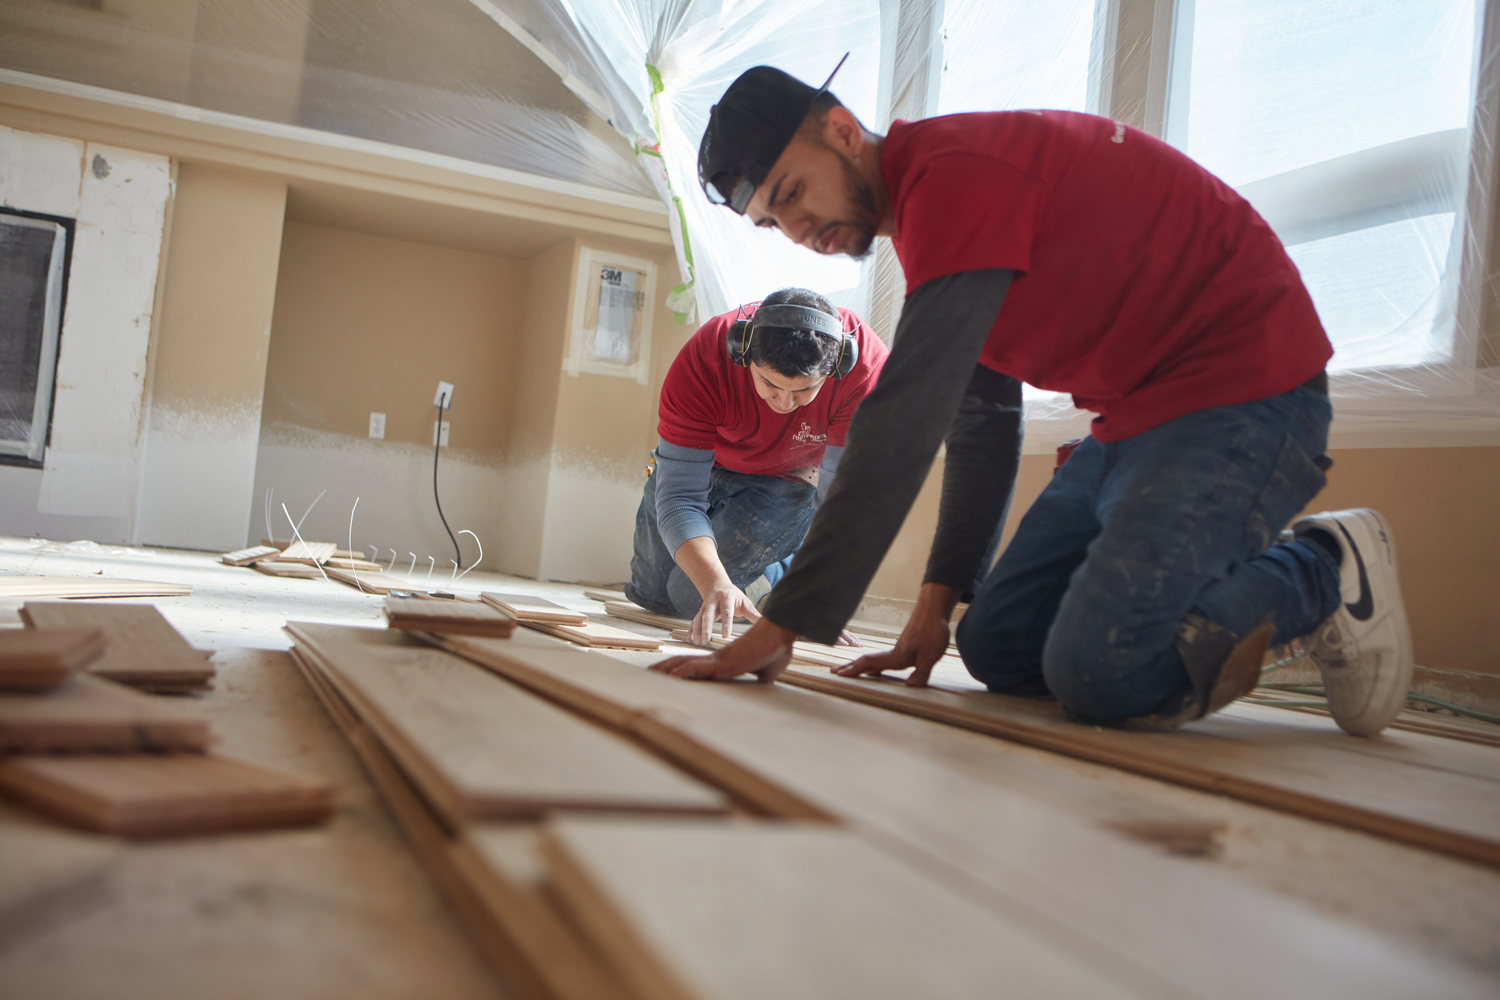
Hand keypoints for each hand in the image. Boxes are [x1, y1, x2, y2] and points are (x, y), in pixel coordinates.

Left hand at [650, 617, 796, 682]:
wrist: (780, 637)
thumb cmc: (776, 651)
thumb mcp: (767, 671)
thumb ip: (761, 676)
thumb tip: (763, 682)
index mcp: (723, 662)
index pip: (696, 665)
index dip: (680, 669)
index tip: (669, 675)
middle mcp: (715, 659)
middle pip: (683, 662)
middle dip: (665, 668)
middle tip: (649, 673)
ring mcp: (717, 661)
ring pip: (684, 664)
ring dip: (666, 670)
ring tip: (649, 675)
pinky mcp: (721, 664)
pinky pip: (695, 668)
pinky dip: (680, 672)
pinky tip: (667, 677)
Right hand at [689, 579, 761, 645]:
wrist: (716, 584)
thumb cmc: (733, 595)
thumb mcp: (744, 601)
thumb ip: (753, 613)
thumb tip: (766, 623)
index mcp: (726, 598)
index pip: (726, 612)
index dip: (726, 624)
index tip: (726, 636)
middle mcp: (713, 601)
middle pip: (708, 615)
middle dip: (706, 628)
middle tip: (706, 641)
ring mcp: (704, 606)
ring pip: (698, 619)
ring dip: (697, 631)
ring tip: (698, 643)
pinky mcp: (699, 611)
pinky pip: (693, 621)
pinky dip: (691, 630)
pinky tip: (689, 639)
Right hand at [832, 583, 956, 686]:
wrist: (934, 608)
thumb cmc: (932, 630)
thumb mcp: (931, 655)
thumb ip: (921, 673)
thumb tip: (909, 687)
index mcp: (896, 656)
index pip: (869, 663)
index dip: (854, 670)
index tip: (840, 674)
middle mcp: (893, 653)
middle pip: (867, 660)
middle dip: (850, 667)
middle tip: (834, 671)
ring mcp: (898, 648)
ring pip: (874, 659)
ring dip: (860, 665)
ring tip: (850, 670)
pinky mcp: (905, 646)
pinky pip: (883, 658)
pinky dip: (874, 664)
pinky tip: (876, 669)